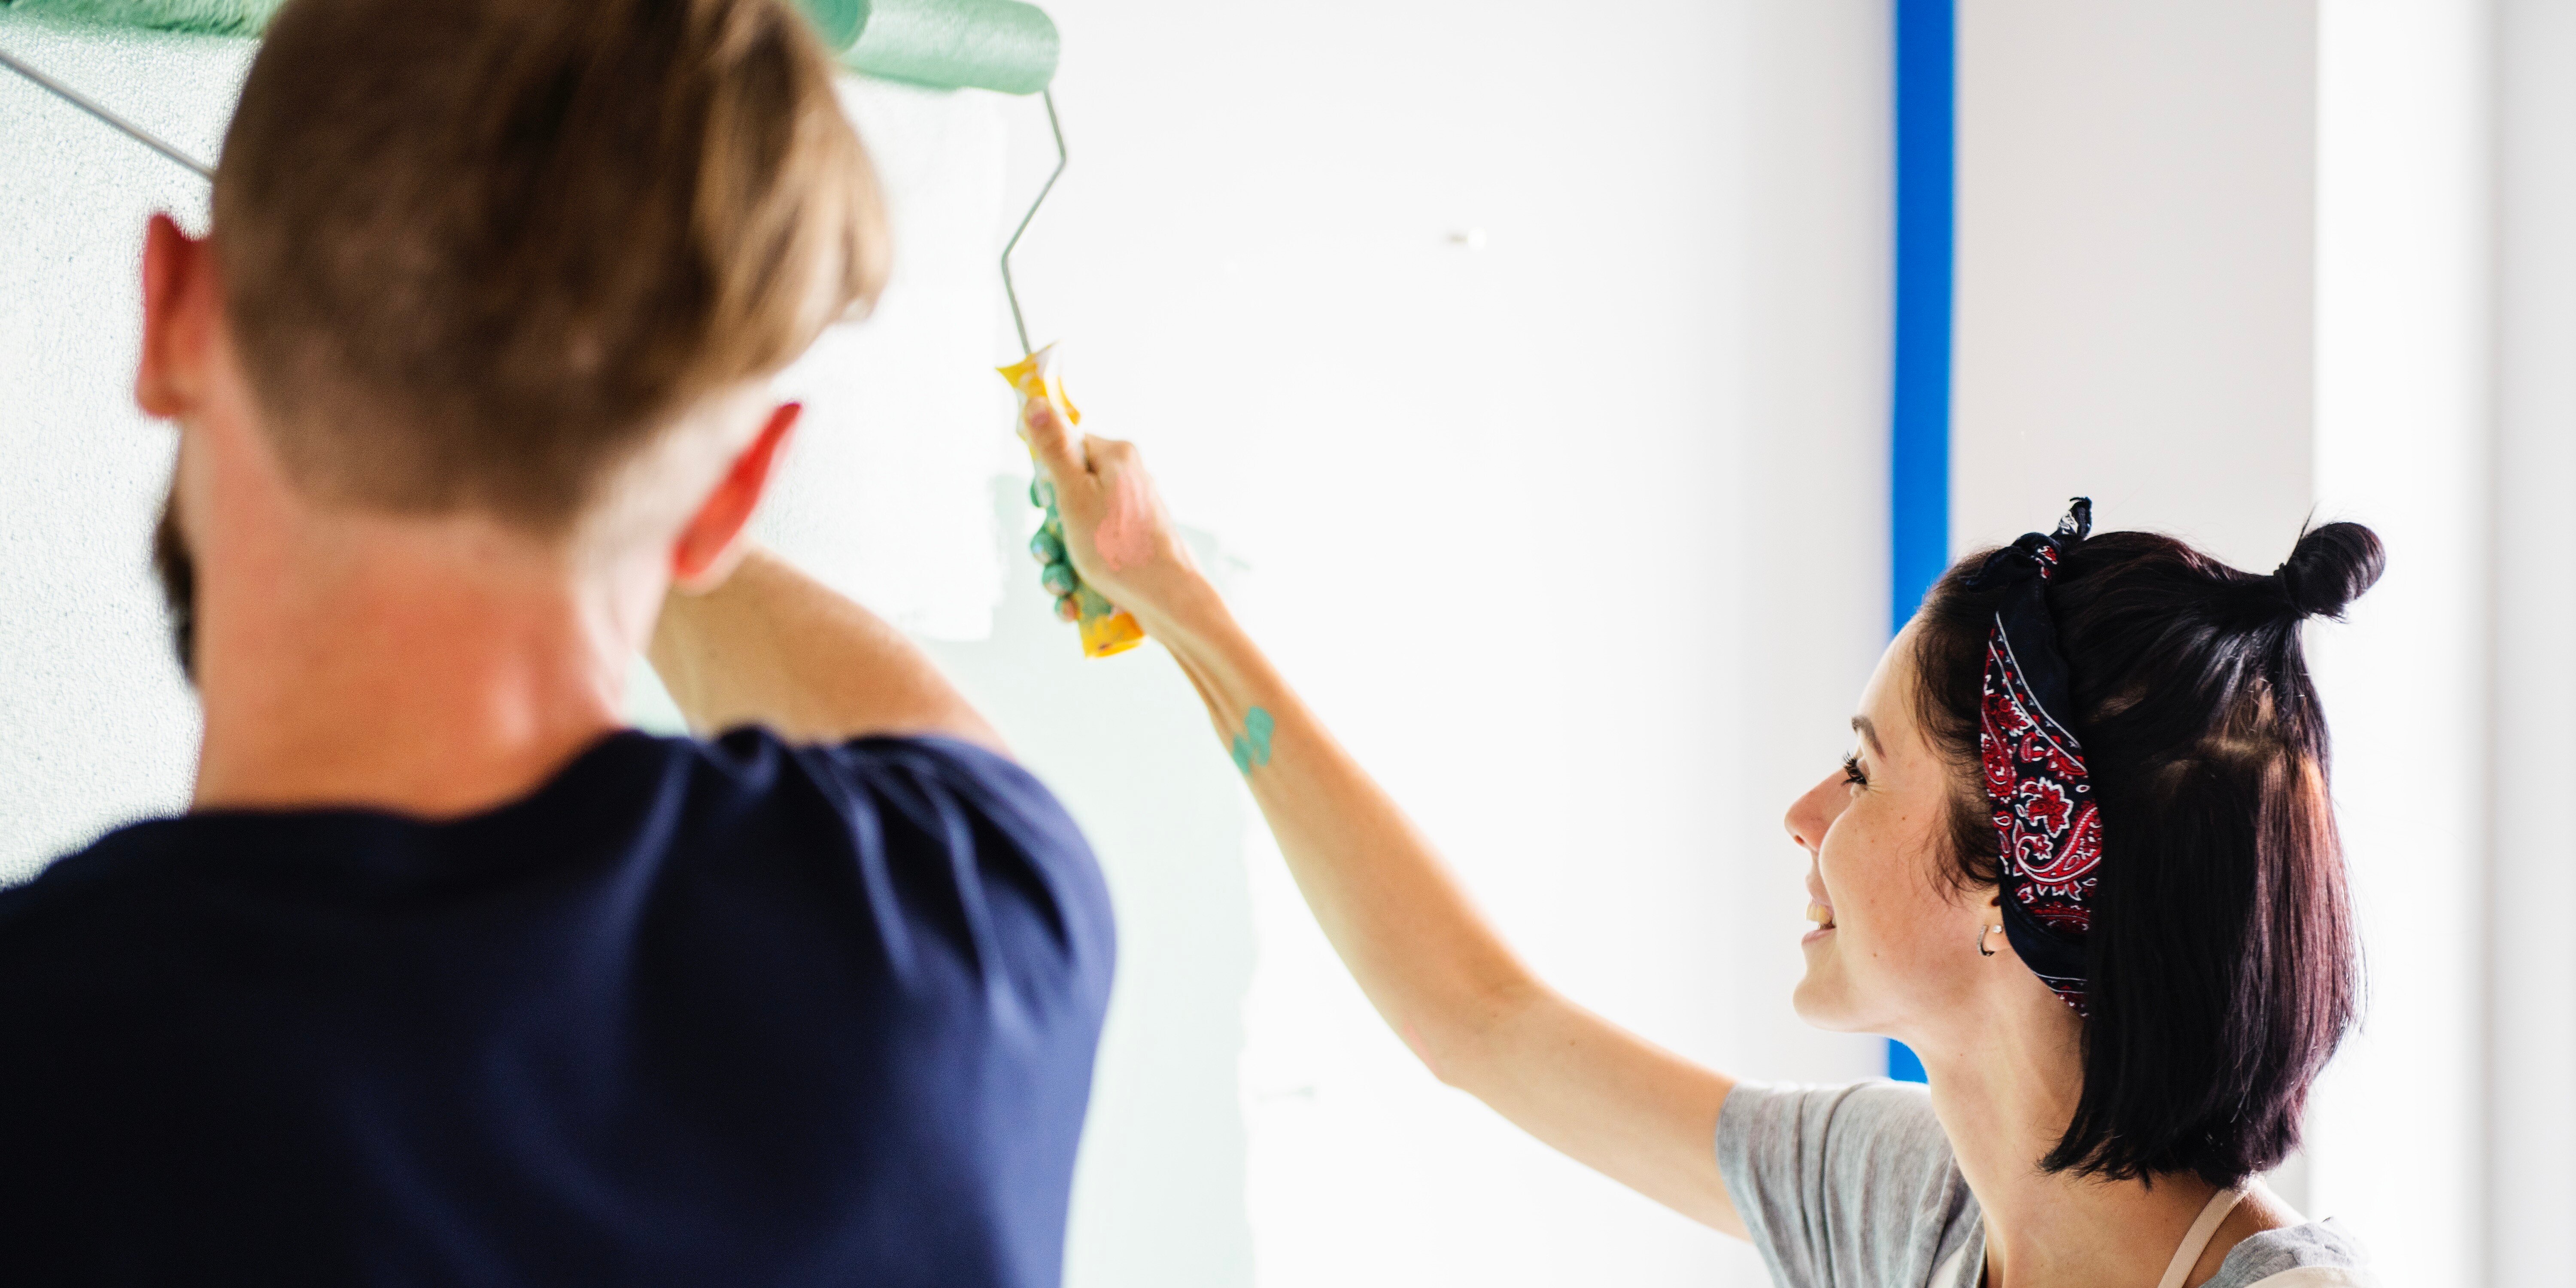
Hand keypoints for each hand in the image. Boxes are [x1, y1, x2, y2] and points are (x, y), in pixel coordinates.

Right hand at [1020, 397, 1220, 642]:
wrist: (1171, 602)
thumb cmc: (1121, 549)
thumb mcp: (1074, 495)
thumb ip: (1054, 449)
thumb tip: (1036, 401)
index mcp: (1116, 459)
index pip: (1067, 448)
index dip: (1046, 479)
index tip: (1043, 503)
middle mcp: (1126, 483)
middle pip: (1066, 497)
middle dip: (1049, 532)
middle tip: (1050, 551)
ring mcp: (1130, 519)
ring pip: (1074, 534)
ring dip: (1058, 565)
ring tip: (1062, 587)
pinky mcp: (1131, 551)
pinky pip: (1092, 560)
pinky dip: (1077, 583)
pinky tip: (1072, 604)